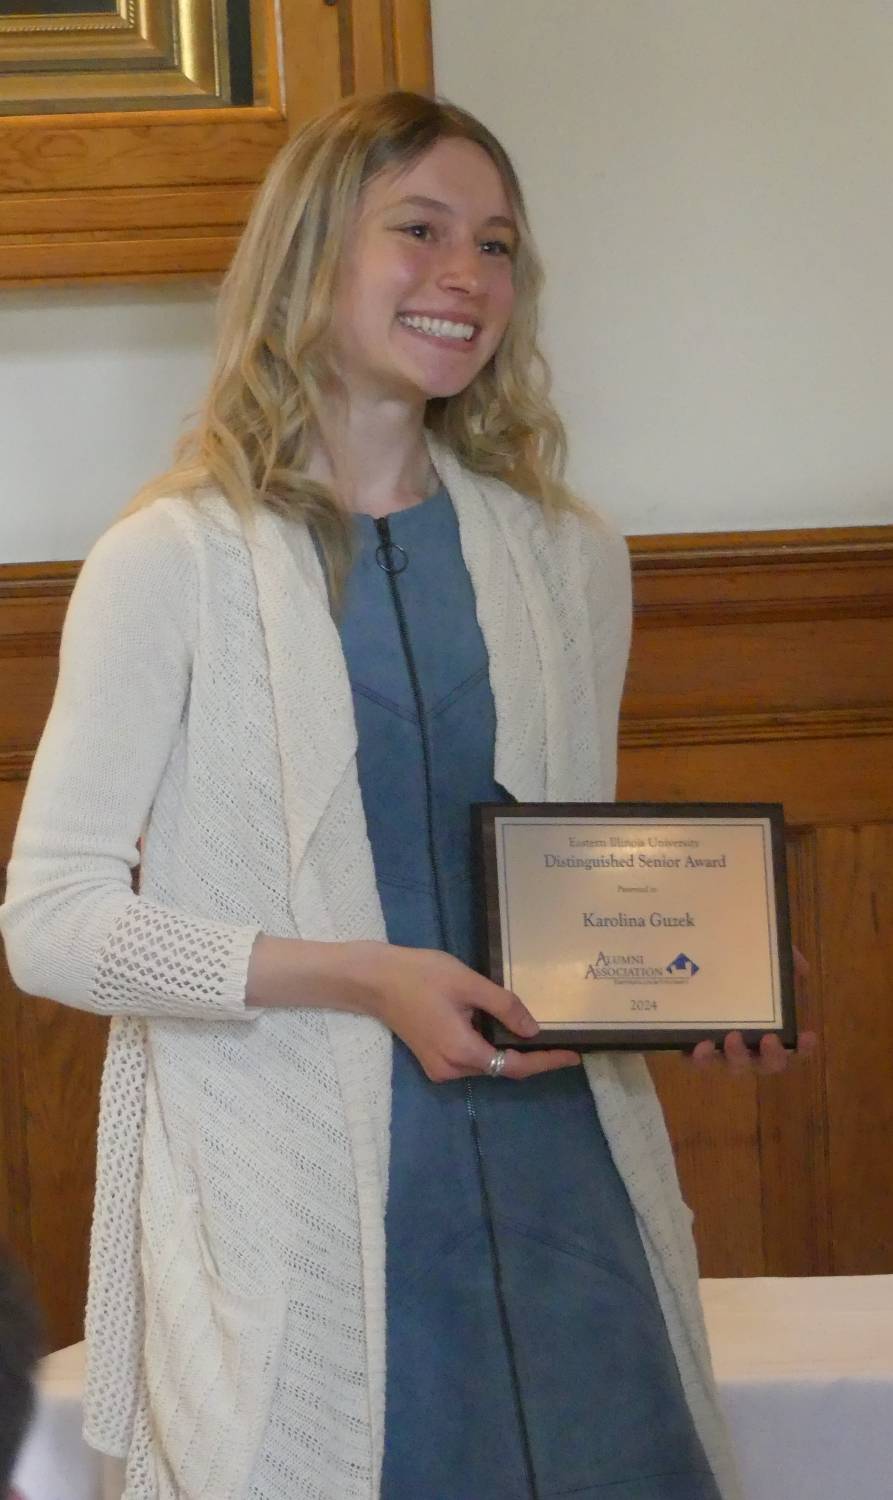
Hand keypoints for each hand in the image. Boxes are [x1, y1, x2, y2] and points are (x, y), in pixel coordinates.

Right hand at [365, 943, 580, 1081]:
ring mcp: (439, 1068)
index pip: (513, 1066)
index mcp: (462, 1051)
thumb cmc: (420, 975)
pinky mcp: (432, 1060)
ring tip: (532, 1032)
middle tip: (559, 1041)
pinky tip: (498, 1029)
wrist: (374, 979)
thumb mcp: (468, 983)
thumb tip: (534, 1030)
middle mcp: (451, 1069)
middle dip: (529, 1056)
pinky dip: (487, 1047)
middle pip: (500, 1068)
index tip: (573, 1057)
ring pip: (485, 1064)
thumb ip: (503, 1007)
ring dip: (507, 1051)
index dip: (546, 1063)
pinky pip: (469, 1059)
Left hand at [688, 945, 816, 1074]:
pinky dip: (701, 1059)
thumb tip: (800, 968)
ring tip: (732, 1037)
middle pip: (768, 1064)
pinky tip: (700, 1045)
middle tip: (769, 1039)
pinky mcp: (692, 1047)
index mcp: (768, 1025)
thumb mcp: (761, 955)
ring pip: (734, 1066)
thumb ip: (783, 958)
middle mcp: (749, 1043)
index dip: (804, 1047)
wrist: (685, 962)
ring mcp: (721, 1048)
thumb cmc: (734, 966)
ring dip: (737, 1057)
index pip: (794, 1046)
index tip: (808, 1036)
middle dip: (771, 1056)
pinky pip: (697, 1061)